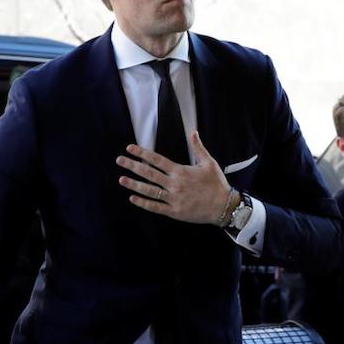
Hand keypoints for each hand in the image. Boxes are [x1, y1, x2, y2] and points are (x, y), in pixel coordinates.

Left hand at [116, 131, 231, 224]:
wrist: (223, 206)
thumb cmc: (216, 184)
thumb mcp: (209, 163)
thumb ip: (198, 147)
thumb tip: (193, 131)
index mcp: (181, 171)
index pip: (157, 160)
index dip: (142, 153)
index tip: (130, 148)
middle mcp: (174, 184)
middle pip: (149, 173)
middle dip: (132, 166)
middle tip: (119, 160)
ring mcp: (173, 199)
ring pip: (149, 190)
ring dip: (134, 184)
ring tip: (121, 179)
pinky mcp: (174, 211)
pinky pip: (155, 207)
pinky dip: (143, 203)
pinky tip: (133, 198)